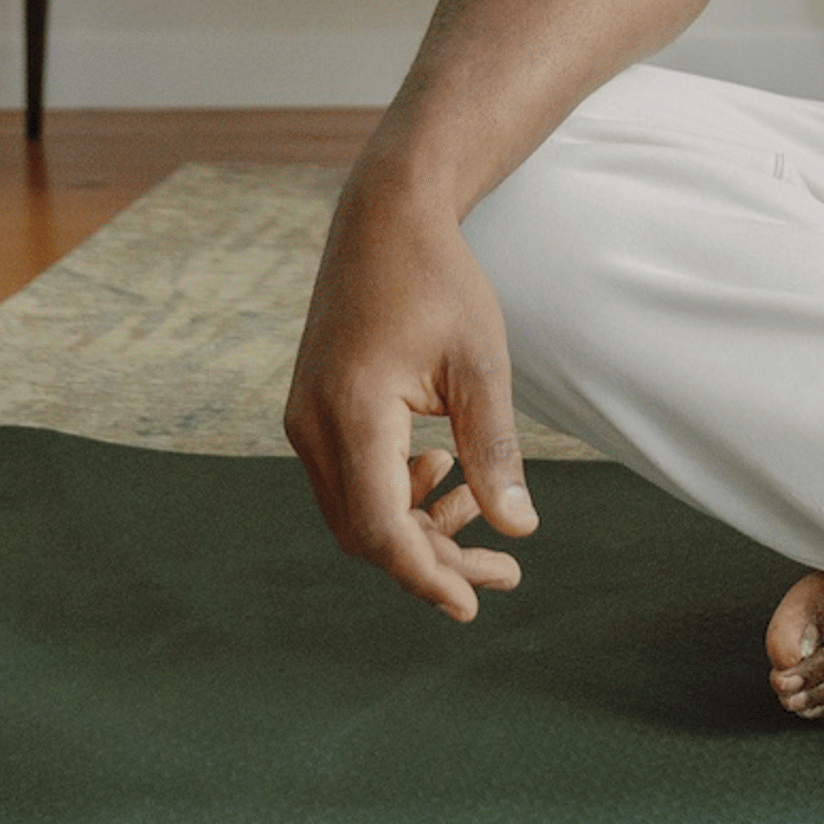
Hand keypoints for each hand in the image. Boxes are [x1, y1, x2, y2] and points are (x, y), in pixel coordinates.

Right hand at [282, 178, 539, 619]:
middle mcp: (313, 425)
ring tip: (483, 509)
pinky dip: (396, 493)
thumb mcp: (481, 363)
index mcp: (351, 414)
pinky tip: (444, 470)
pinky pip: (350, 479)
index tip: (472, 603)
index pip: (380, 526)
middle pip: (365, 531)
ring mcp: (306, 419)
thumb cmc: (439, 281)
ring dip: (417, 525)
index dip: (426, 573)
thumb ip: (493, 449)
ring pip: (356, 510)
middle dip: (433, 559)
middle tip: (505, 572)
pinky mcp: (314, 412)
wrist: (384, 220)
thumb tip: (518, 528)